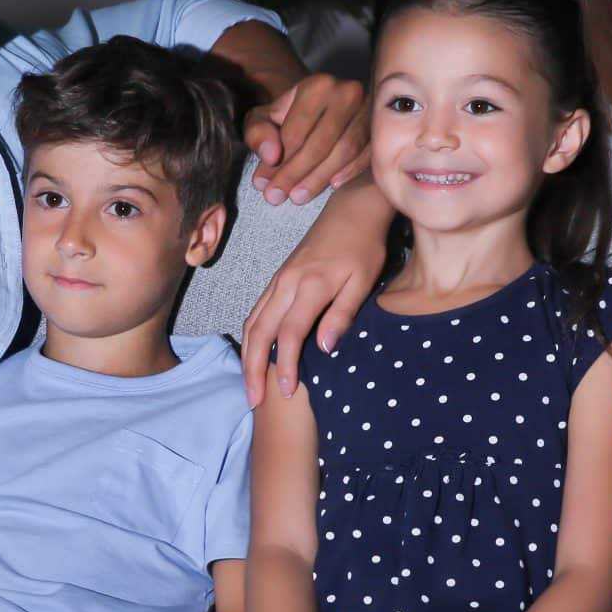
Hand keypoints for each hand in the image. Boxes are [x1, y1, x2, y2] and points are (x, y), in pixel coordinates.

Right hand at [239, 205, 387, 405]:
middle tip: (254, 400)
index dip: (286, 365)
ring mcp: (278, 280)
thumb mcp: (362, 281)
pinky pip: (256, 311)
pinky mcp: (277, 279)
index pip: (290, 334)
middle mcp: (286, 283)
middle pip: (259, 332)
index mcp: (310, 286)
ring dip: (248, 356)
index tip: (287, 392)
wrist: (351, 210)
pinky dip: (251, 337)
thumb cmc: (364, 247)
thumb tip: (324, 349)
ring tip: (250, 384)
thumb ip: (342, 315)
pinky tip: (255, 355)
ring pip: (252, 322)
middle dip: (253, 369)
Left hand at [242, 73, 369, 205]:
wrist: (325, 108)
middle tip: (278, 197)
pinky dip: (351, 171)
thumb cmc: (291, 116)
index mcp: (316, 85)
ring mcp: (370, 110)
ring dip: (319, 178)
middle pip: (320, 142)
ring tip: (298, 196)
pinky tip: (332, 186)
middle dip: (296, 174)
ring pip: (345, 151)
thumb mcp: (265, 119)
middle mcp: (347, 92)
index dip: (278, 163)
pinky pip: (368, 154)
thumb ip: (258, 133)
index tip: (264, 186)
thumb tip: (271, 155)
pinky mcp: (383, 127)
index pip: (296, 131)